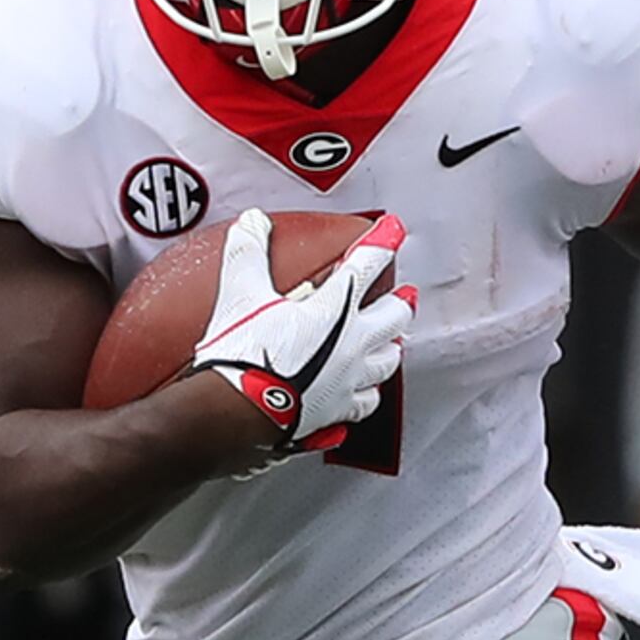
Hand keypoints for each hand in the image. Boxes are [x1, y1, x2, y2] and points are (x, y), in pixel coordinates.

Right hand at [190, 208, 412, 459]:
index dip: (382, 242)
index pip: (367, 264)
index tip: (393, 231)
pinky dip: (366, 397)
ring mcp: (348, 382)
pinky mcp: (336, 413)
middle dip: (401, 303)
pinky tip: (361, 394)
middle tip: (404, 295)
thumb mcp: (241, 293)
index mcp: (334, 309)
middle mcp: (352, 345)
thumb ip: (249, 254)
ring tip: (391, 343)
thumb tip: (253, 225)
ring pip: (388, 363)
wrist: (235, 414)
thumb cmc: (242, 356)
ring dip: (391, 349)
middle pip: (395, 318)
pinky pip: (363, 406)